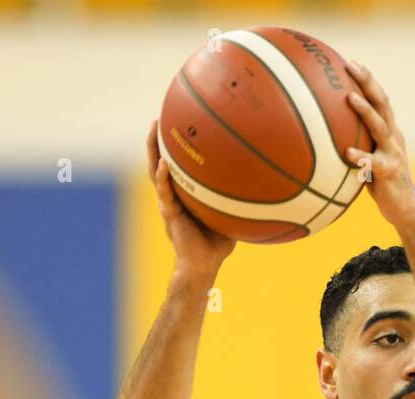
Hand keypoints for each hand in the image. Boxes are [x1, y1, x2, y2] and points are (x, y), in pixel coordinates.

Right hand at [147, 119, 235, 276]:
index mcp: (185, 192)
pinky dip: (163, 178)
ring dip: (153, 151)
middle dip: (157, 140)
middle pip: (161, 161)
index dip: (174, 146)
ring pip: (156, 171)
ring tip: (152, 130)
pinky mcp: (170, 214)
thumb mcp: (230, 213)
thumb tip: (261, 180)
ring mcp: (169, 203)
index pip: (177, 164)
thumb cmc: (218, 242)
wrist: (203, 265)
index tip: (177, 122)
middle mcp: (174, 194)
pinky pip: (165, 193)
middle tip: (158, 117)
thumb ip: (238, 197)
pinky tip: (164, 165)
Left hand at [343, 60, 414, 232]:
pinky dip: (360, 156)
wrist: (406, 209)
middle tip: (351, 65)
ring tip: (350, 98)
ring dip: (366, 111)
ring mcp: (393, 153)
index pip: (379, 99)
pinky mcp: (390, 172)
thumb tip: (325, 138)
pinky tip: (346, 152)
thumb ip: (356, 144)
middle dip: (368, 82)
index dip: (367, 79)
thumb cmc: (382, 184)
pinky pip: (373, 163)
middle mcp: (393, 137)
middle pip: (382, 102)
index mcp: (389, 131)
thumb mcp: (370, 159)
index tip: (351, 62)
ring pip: (380, 126)